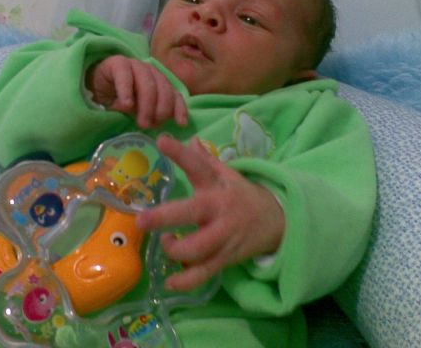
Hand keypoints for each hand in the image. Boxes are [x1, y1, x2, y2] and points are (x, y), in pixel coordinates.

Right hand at [85, 55, 187, 128]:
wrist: (95, 85)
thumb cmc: (119, 99)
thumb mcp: (137, 110)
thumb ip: (149, 114)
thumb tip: (157, 125)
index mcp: (160, 82)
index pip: (175, 94)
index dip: (179, 109)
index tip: (181, 125)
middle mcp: (151, 72)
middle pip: (163, 89)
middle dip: (160, 110)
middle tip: (150, 126)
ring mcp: (136, 65)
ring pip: (148, 84)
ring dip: (146, 105)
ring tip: (141, 122)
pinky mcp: (118, 63)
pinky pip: (125, 76)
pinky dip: (127, 91)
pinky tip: (126, 105)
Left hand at [136, 135, 284, 290]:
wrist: (278, 222)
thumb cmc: (243, 195)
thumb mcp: (228, 175)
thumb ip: (206, 160)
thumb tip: (190, 139)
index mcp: (217, 186)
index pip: (197, 166)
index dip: (180, 153)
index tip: (161, 140)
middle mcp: (218, 211)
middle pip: (191, 213)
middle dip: (165, 217)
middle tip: (142, 221)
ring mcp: (222, 237)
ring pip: (196, 249)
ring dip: (174, 249)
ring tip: (167, 242)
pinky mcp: (225, 258)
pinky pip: (203, 274)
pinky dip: (185, 281)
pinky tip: (169, 281)